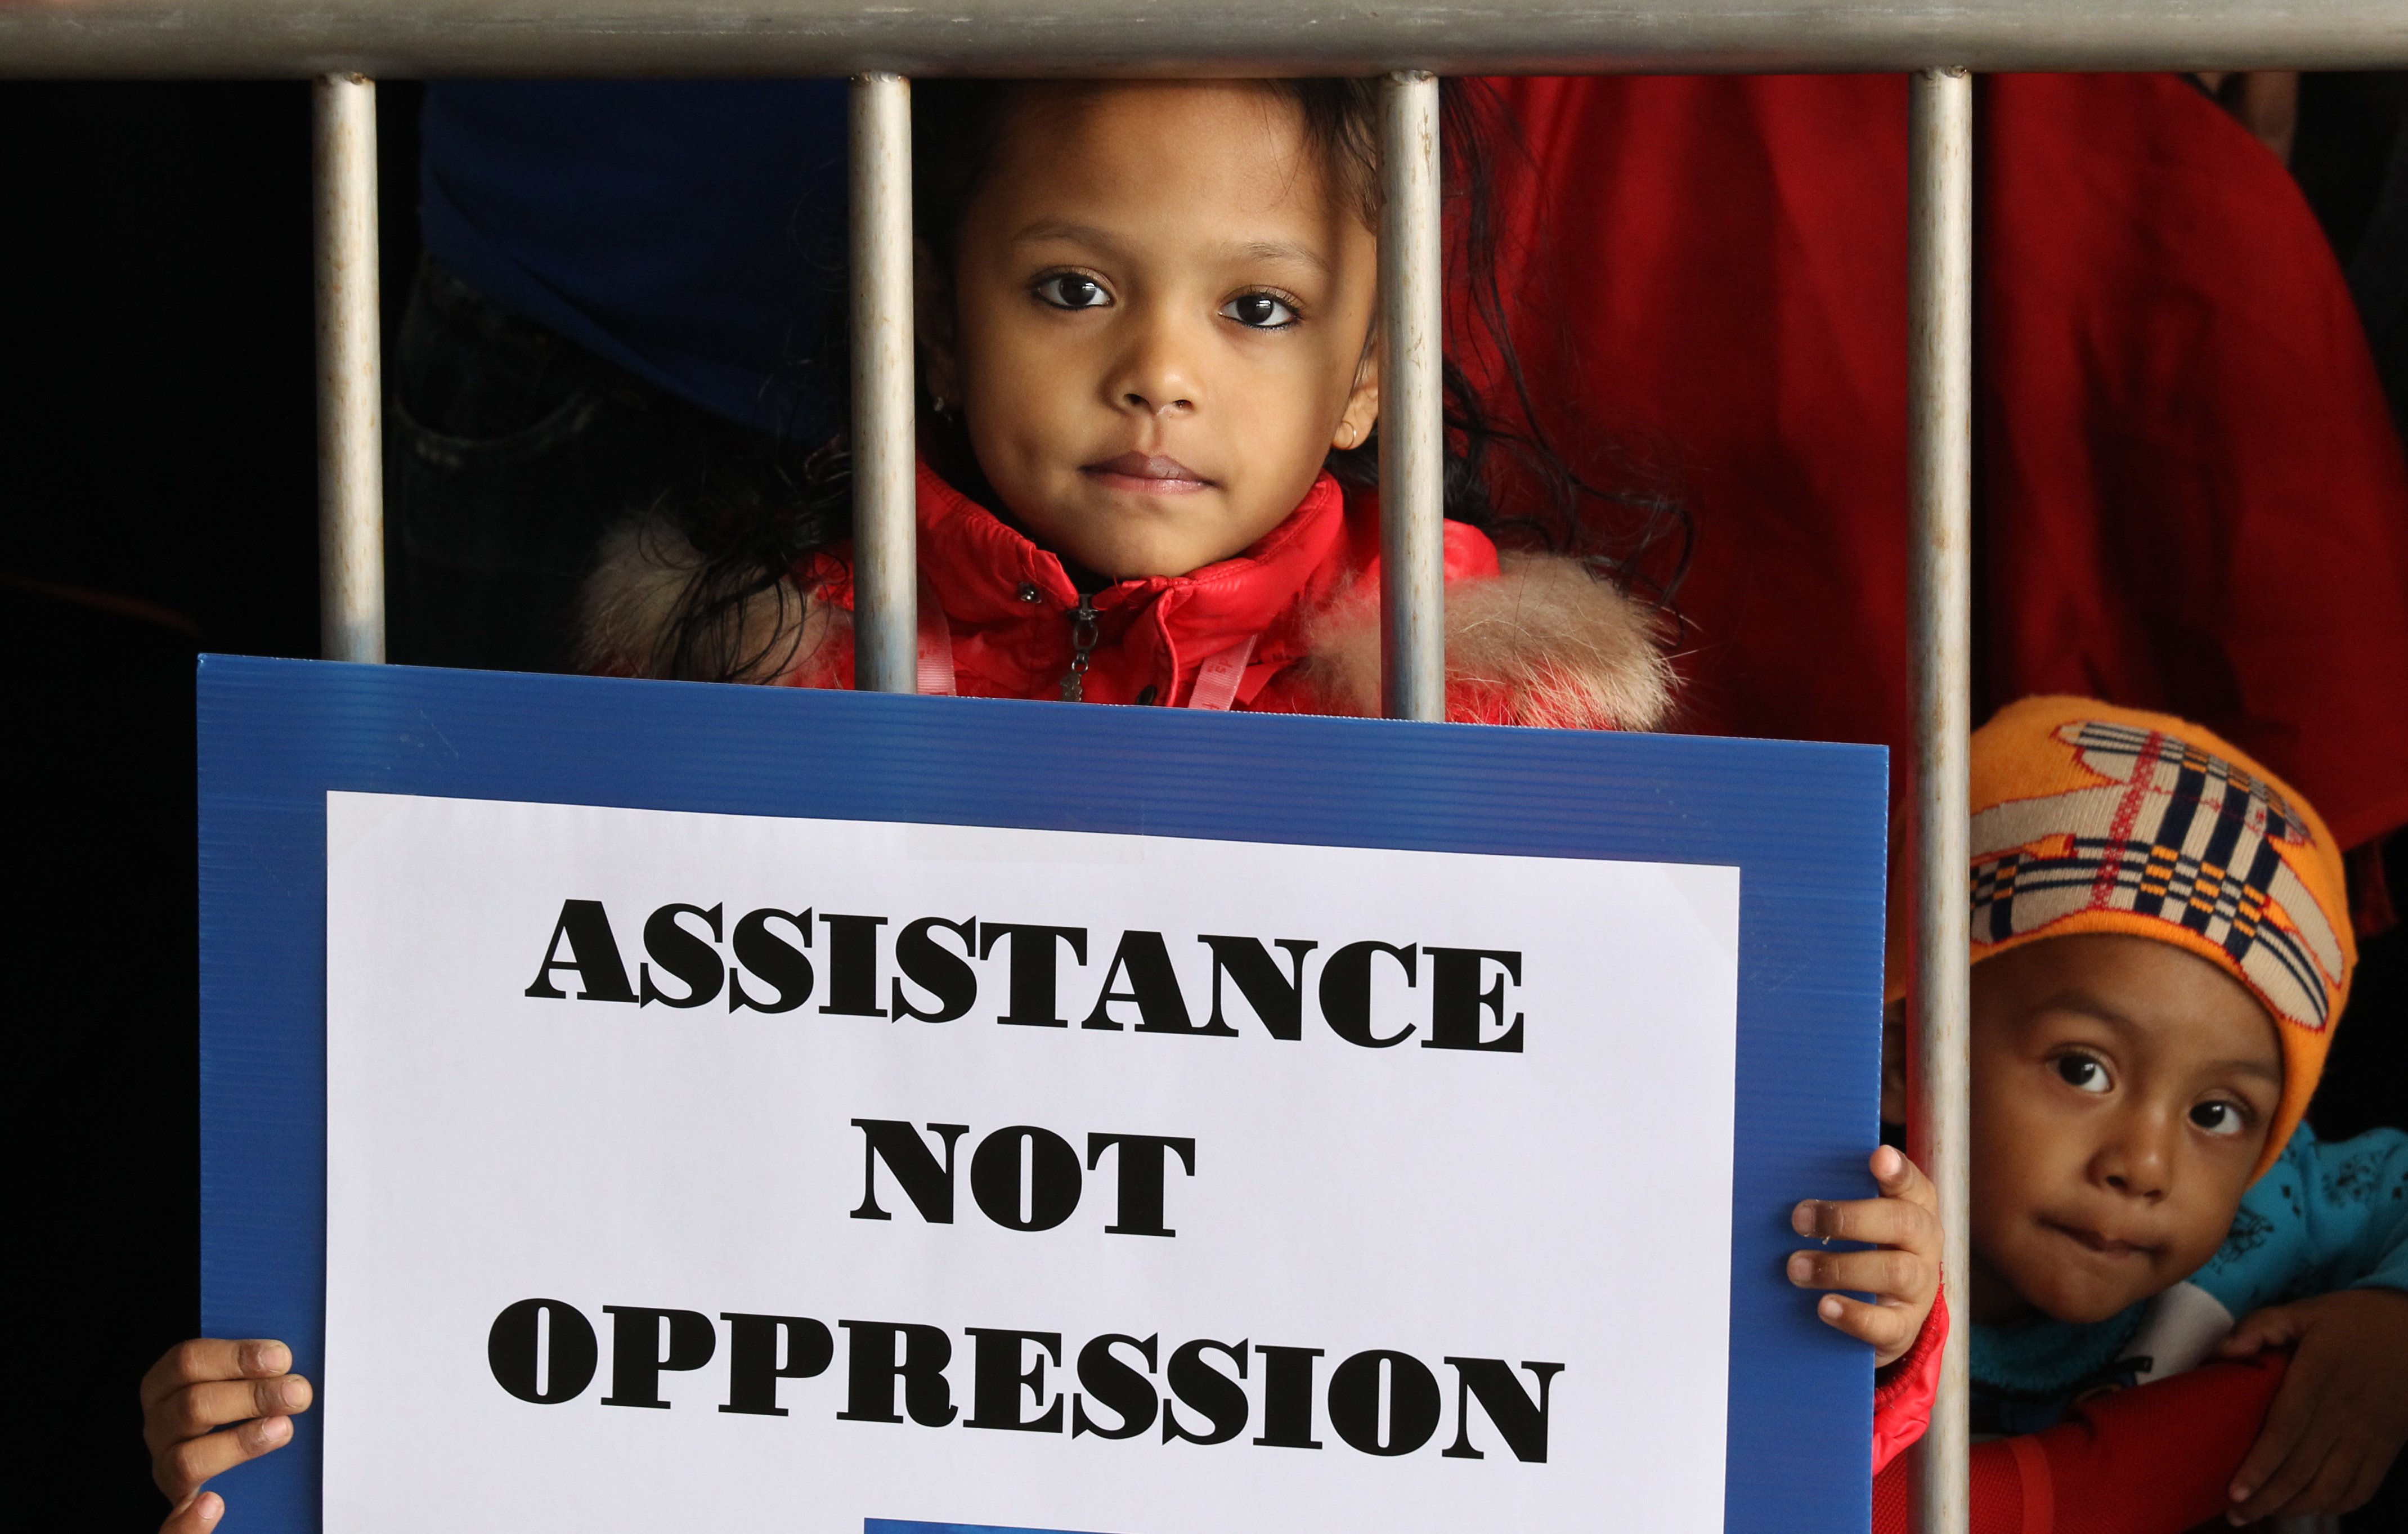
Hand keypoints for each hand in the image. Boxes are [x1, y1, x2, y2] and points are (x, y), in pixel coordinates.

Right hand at [142, 1338, 314, 1530]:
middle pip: (193, 1404)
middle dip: (251, 1396)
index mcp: (168, 1382)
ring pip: (188, 1456)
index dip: (235, 1357)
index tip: (281, 1357)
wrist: (236, 1467)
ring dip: (240, 1442)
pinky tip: (218, 1502)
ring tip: (283, 1430)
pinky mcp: (178, 1495)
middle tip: (298, 1393)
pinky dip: (194, 1513)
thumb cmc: (247, 1407)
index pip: (188, 1361)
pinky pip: (177, 1512)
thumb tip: (289, 1358)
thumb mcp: (245, 1381)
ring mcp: (165, 1461)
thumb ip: (259, 1368)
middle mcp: (159, 1422)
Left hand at [1788, 1146, 1941, 1368]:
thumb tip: (1783, 1177)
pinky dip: (1854, 1315)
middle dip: (1848, 1218)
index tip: (1877, 1156)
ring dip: (1840, 1268)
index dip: (1897, 1170)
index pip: (1912, 1183)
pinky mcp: (1905, 1325)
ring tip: (1797, 1267)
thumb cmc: (1863, 1245)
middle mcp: (1924, 1242)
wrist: (1886, 1310)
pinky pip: (1887, 1324)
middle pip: (1901, 1222)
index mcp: (1914, 1206)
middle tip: (1799, 1218)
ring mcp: (1920, 1286)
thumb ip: (1837, 1194)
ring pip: (1894, 1271)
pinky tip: (1824, 1306)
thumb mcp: (1859, 1217)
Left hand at [2217, 1287, 2407, 1521]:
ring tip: (2264, 1516)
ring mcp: (2369, 1435)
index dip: (2260, 1466)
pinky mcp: (2388, 1446)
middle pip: (2302, 1469)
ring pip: (2332, 1487)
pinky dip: (2336, 1505)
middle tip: (2235, 1516)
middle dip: (2267, 1499)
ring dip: (2297, 1508)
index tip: (2234, 1492)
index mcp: (2318, 1379)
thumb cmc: (2352, 1320)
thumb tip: (2221, 1353)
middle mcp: (2344, 1415)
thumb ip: (2259, 1327)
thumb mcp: (2303, 1311)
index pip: (2285, 1432)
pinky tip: (2311, 1509)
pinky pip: (2363, 1488)